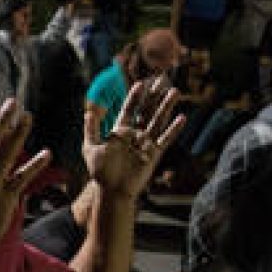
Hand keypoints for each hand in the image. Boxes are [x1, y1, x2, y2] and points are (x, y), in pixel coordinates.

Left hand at [88, 76, 186, 201]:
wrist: (112, 190)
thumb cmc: (100, 172)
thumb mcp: (91, 148)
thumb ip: (91, 130)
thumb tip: (89, 111)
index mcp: (120, 131)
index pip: (129, 109)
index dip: (134, 97)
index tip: (140, 84)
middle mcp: (135, 134)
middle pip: (147, 111)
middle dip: (154, 96)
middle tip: (162, 80)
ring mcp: (146, 143)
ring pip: (158, 121)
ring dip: (166, 106)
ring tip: (174, 91)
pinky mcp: (154, 154)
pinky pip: (165, 139)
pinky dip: (173, 129)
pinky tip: (181, 118)